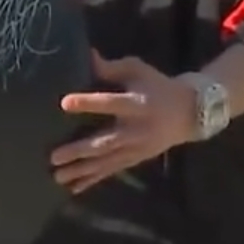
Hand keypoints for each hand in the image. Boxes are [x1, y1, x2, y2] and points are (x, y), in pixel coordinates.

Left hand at [49, 51, 197, 194]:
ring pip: (106, 162)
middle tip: (54, 157)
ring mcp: (135, 149)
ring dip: (81, 171)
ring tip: (57, 177)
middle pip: (105, 142)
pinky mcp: (134, 159)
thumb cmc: (157, 86)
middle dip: (79, 151)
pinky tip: (73, 188)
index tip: (64, 103)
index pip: (110, 103)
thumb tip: (86, 56)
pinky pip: (111, 171)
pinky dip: (92, 180)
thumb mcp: (138, 70)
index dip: (88, 103)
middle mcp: (135, 130)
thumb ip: (112, 67)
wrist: (189, 113)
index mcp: (136, 104)